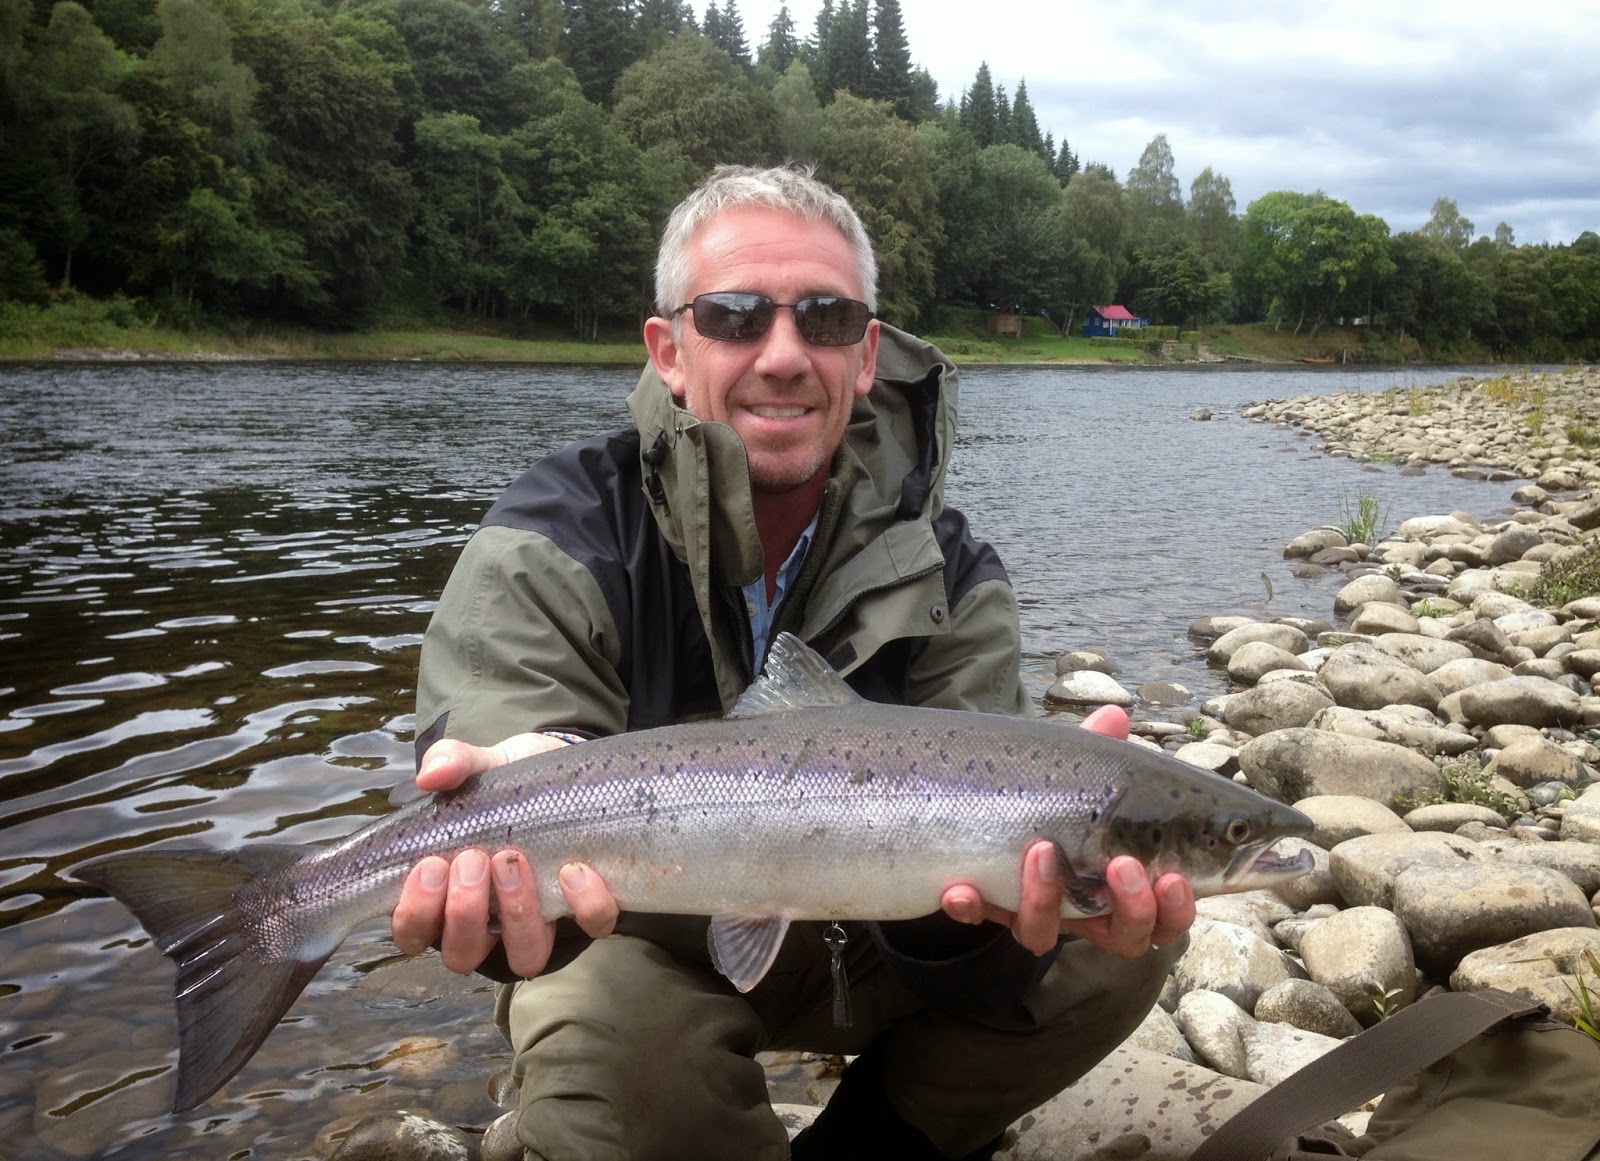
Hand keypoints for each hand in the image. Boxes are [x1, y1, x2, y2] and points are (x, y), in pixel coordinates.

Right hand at [391, 733, 619, 976]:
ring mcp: (539, 920)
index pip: (414, 933)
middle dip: (464, 913)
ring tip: (514, 861)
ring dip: (517, 915)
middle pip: (462, 954)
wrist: (567, 770)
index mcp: (446, 894)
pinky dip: (584, 905)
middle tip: (473, 860)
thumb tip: (431, 775)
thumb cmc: (508, 783)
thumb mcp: (479, 764)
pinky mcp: (586, 909)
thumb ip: (452, 762)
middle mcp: (488, 919)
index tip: (430, 865)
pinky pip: (590, 927)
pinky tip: (575, 868)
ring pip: (525, 957)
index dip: (416, 912)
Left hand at [940, 704, 1196, 958]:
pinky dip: (971, 907)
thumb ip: (1097, 751)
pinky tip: (959, 888)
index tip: (1174, 877)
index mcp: (1123, 884)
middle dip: (1131, 908)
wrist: (987, 810)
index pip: (1166, 915)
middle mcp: (1084, 911)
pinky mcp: (990, 908)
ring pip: (1045, 935)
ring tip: (1041, 849)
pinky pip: (979, 919)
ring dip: (1046, 899)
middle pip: (1124, 939)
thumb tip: (1113, 717)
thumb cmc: (1056, 796)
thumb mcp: (1080, 773)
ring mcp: (1036, 913)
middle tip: (1123, 865)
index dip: (1177, 908)